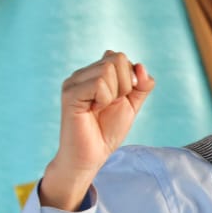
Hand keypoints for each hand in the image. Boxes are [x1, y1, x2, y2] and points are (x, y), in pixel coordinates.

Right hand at [39, 51, 154, 210]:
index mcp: (94, 73)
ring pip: (108, 69)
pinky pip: (99, 84)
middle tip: (110, 104)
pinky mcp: (70, 93)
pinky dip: (105, 99)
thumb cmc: (107, 130)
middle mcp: (82, 74)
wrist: (91, 155)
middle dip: (125, 84)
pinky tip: (93, 110)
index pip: (119, 57)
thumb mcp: (131, 104)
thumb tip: (140, 65)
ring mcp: (73, 82)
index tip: (121, 98)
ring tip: (101, 108)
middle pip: (117, 58)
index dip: (130, 78)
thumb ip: (141, 85)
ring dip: (114, 93)